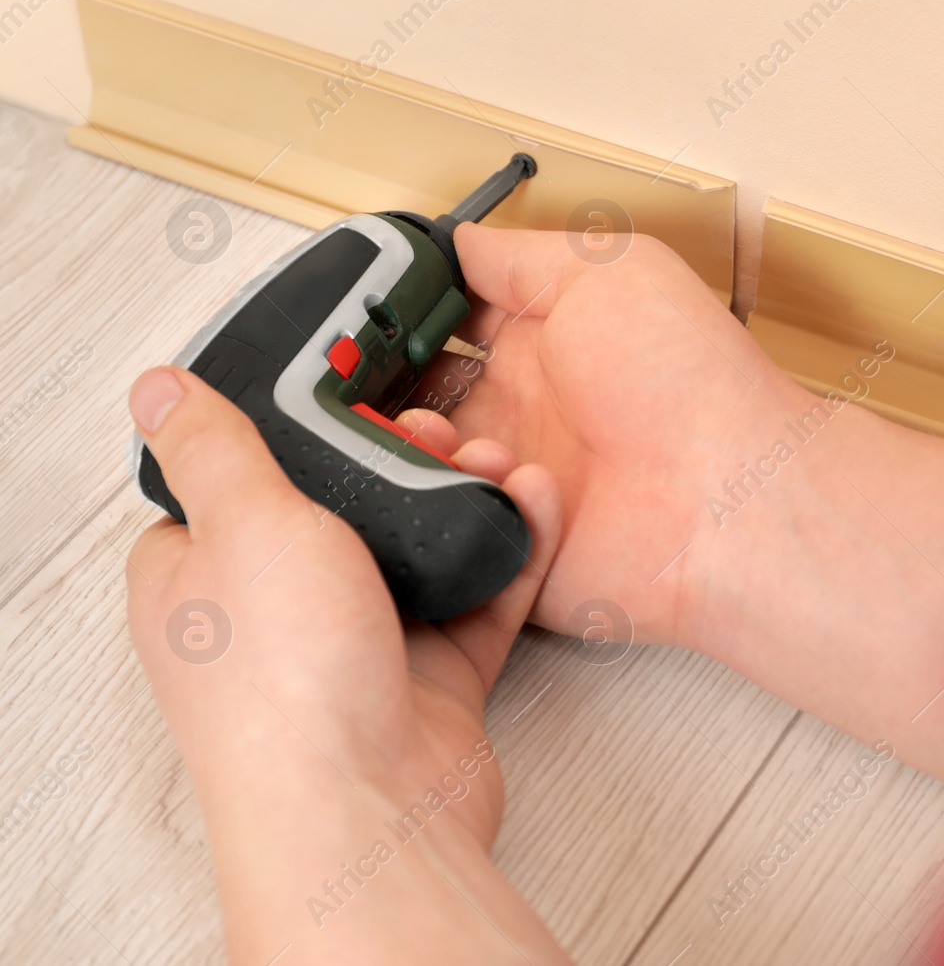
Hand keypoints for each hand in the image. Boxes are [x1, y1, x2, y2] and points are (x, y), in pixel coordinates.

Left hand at [125, 367, 567, 963]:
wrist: (369, 803)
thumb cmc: (284, 683)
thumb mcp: (243, 521)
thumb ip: (211, 446)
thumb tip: (158, 392)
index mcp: (205, 576)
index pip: (230, 487)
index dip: (284, 436)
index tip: (337, 394)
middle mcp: (279, 613)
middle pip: (344, 507)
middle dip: (400, 458)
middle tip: (434, 429)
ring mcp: (358, 645)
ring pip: (419, 548)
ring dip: (466, 496)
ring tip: (497, 460)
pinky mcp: (431, 676)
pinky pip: (479, 598)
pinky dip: (511, 551)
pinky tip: (533, 505)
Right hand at [399, 225, 943, 817]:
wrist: (729, 501)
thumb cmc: (689, 379)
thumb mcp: (606, 273)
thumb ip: (519, 256)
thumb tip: (456, 238)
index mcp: (542, 345)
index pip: (442, 324)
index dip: (393, 315)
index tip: (350, 309)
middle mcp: (521, 414)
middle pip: (412, 395)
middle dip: (372, 385)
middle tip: (346, 377)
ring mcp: (510, 484)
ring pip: (410, 463)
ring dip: (399, 441)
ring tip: (428, 428)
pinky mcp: (504, 546)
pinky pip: (434, 528)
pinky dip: (425, 503)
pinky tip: (454, 476)